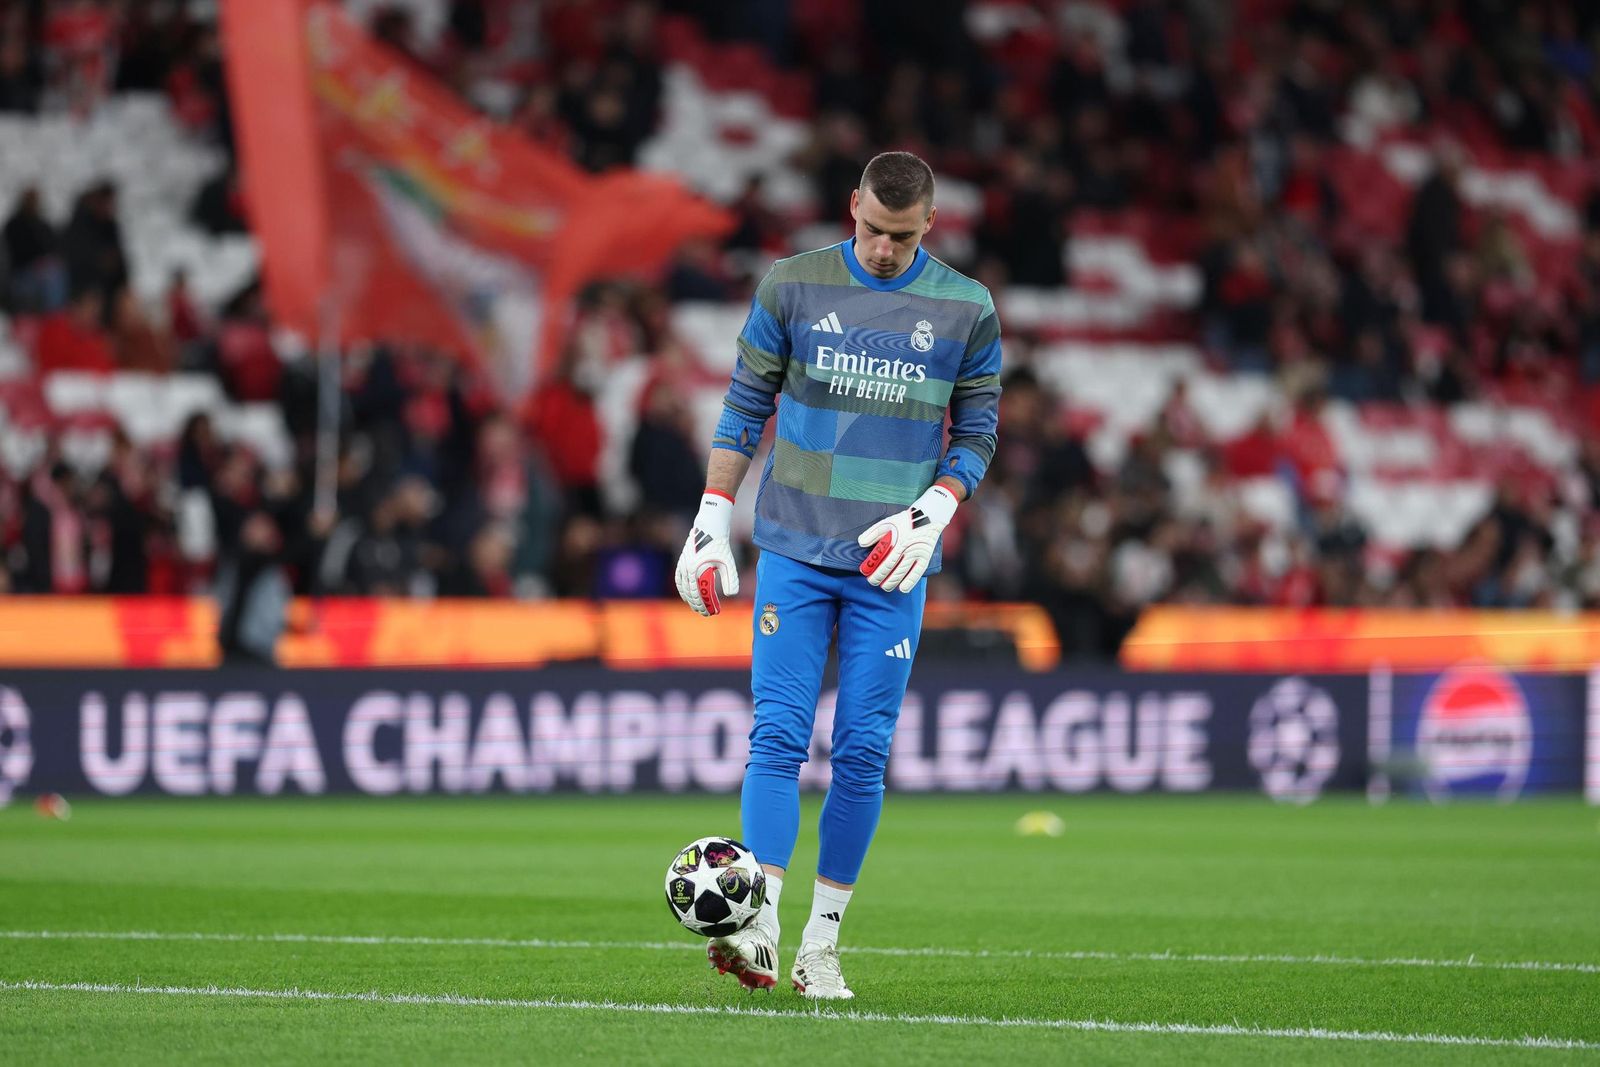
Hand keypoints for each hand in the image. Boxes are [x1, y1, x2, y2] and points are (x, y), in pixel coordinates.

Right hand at [675, 491, 738, 614]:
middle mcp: (687, 569)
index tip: (713, 613)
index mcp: (697, 570)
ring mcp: (683, 565)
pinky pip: (679, 579)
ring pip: (683, 588)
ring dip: (689, 599)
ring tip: (697, 607)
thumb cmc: (721, 544)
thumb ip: (731, 579)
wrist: (710, 527)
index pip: (699, 595)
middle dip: (698, 605)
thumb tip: (731, 595)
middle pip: (690, 594)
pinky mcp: (682, 561)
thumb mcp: (728, 562)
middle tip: (707, 613)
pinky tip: (688, 595)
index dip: (706, 606)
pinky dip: (682, 589)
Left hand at [856, 484, 958, 592]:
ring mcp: (918, 554)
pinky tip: (902, 588)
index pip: (884, 562)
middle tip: (873, 581)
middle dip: (880, 578)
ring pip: (903, 574)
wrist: (928, 516)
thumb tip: (861, 543)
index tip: (866, 574)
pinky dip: (910, 582)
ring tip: (885, 587)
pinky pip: (917, 573)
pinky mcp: (925, 557)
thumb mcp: (887, 523)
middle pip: (892, 570)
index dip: (875, 571)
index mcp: (898, 541)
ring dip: (892, 582)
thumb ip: (873, 533)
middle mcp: (908, 550)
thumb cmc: (904, 520)